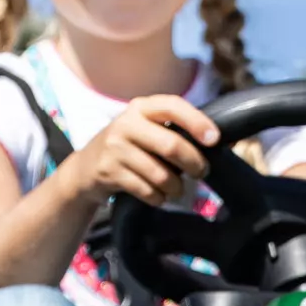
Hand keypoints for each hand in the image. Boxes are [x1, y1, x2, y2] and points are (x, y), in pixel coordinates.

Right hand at [74, 95, 220, 207]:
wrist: (85, 170)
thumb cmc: (128, 148)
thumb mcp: (146, 130)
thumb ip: (174, 131)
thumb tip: (220, 143)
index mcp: (141, 107)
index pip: (173, 106)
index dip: (197, 122)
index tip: (214, 139)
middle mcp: (126, 123)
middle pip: (171, 145)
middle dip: (193, 163)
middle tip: (201, 172)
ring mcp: (115, 148)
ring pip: (160, 174)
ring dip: (176, 187)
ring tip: (177, 189)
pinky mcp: (108, 171)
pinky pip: (147, 191)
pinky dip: (159, 198)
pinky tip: (158, 196)